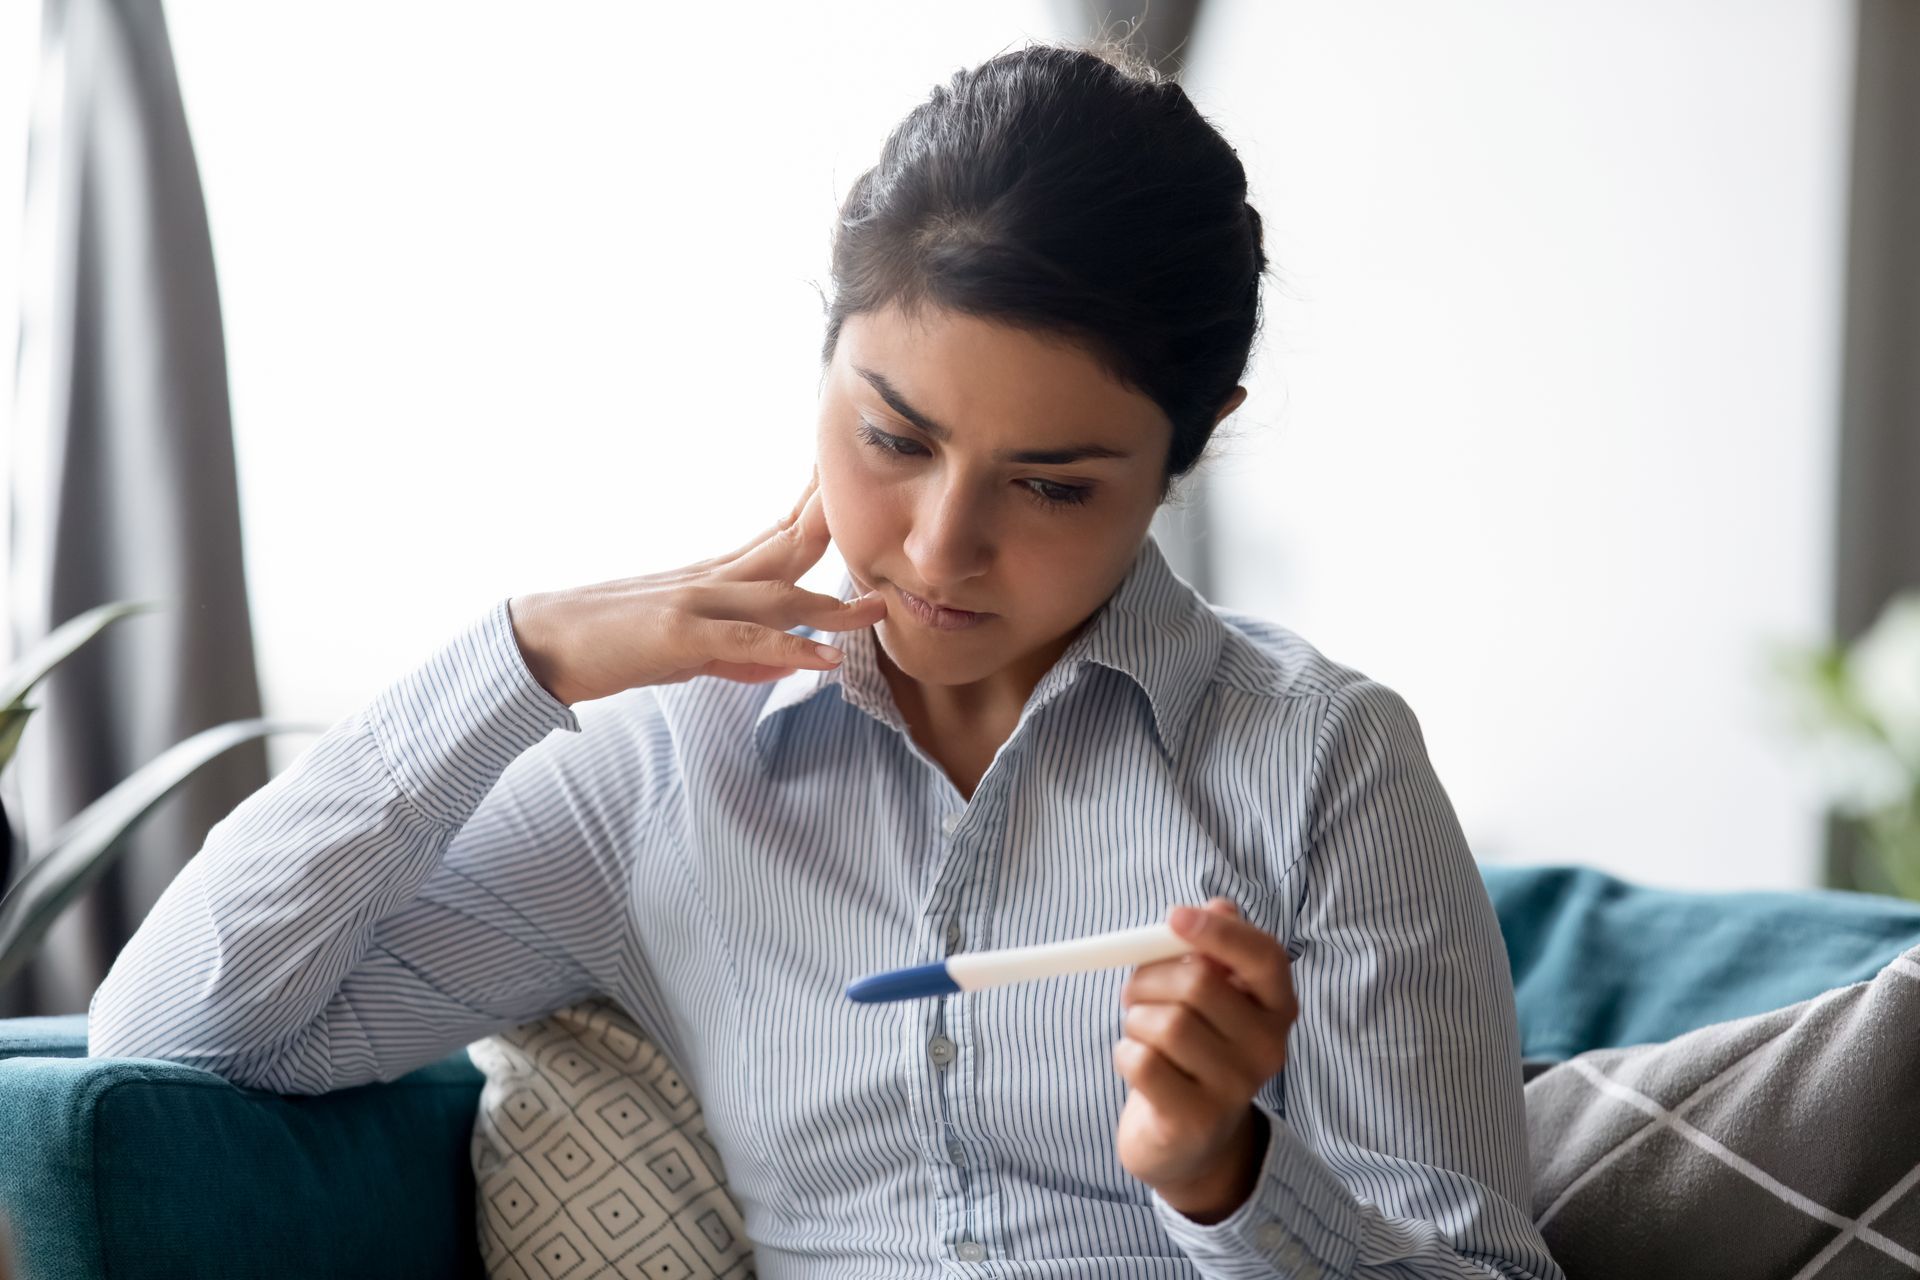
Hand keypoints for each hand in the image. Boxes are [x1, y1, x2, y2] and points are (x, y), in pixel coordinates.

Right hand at [506, 467, 887, 704]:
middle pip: (787, 545)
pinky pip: (744, 639)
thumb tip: (785, 660)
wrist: (543, 645)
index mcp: (712, 576)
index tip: (860, 491)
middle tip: (888, 499)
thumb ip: (738, 652)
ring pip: (777, 593)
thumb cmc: (614, 646)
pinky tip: (825, 657)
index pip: (778, 535)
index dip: (821, 513)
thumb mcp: (687, 650)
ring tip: (878, 606)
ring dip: (832, 601)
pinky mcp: (678, 633)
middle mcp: (710, 578)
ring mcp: (694, 601)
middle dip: (838, 526)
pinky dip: (789, 647)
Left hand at [1112, 898, 1298, 1222]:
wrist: (1188, 1141)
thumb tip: (1217, 905)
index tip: (1173, 916)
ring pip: (1164, 1023)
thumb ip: (1212, 951)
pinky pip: (1141, 1061)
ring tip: (1141, 1033)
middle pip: (1198, 984)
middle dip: (1150, 978)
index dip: (1219, 931)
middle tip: (1134, 992)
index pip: (1265, 956)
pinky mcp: (1196, 1120)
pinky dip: (1124, 1054)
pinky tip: (1136, 1066)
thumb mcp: (1208, 998)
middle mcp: (1268, 1048)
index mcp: (1277, 1007)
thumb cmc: (1193, 1051)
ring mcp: (1235, 1089)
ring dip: (1135, 1020)